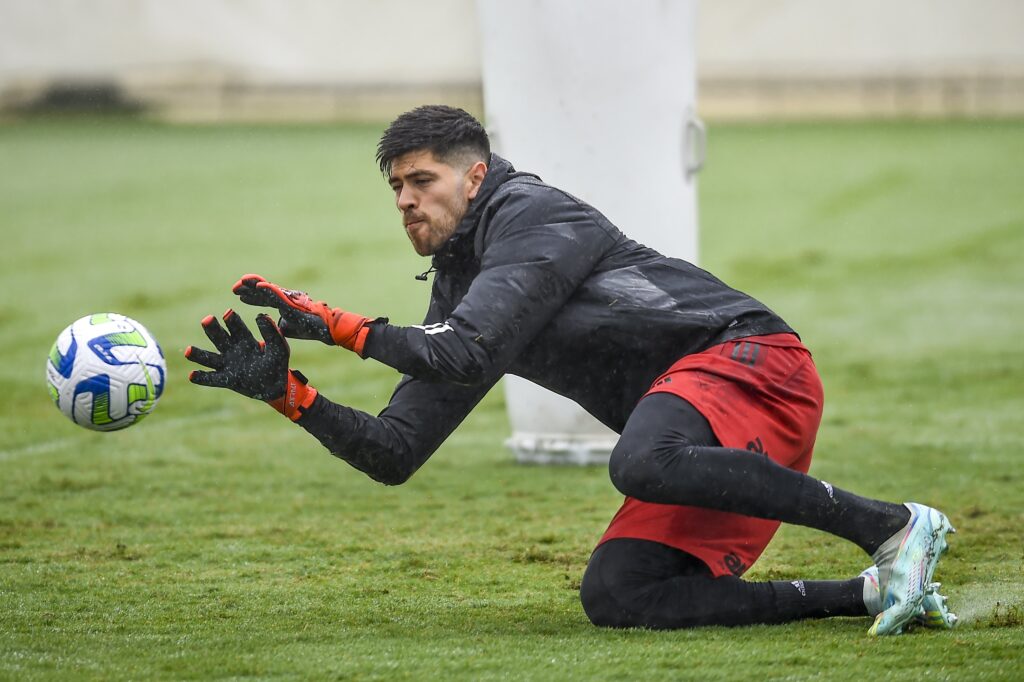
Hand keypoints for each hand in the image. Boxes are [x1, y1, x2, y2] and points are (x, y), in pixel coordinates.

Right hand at [185, 310, 316, 419]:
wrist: (276, 386)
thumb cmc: (277, 363)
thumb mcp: (278, 347)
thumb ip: (271, 333)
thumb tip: (262, 315)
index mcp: (245, 340)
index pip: (236, 328)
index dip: (232, 320)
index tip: (228, 313)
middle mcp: (233, 350)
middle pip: (220, 338)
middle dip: (213, 329)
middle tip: (207, 320)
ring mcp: (228, 365)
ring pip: (210, 358)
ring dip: (198, 354)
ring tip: (188, 351)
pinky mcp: (227, 380)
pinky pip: (212, 379)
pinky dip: (202, 378)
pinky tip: (192, 375)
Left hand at [232, 274, 372, 354]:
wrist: (327, 330)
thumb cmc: (310, 328)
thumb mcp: (288, 329)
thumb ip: (277, 325)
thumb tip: (269, 326)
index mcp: (283, 304)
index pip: (263, 298)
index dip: (251, 296)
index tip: (237, 295)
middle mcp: (285, 299)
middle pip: (262, 291)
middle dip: (248, 289)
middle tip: (234, 288)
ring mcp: (289, 300)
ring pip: (268, 290)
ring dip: (255, 285)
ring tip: (242, 281)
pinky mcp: (294, 304)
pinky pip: (279, 295)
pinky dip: (268, 290)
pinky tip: (259, 286)